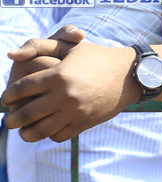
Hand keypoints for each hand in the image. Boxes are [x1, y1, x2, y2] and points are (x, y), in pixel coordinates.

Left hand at [2, 40, 140, 142]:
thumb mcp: (70, 46)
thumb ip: (39, 46)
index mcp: (59, 75)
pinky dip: (49, 135)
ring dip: (26, 133)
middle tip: (8, 120)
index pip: (22, 88)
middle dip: (12, 119)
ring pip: (40, 130)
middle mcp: (65, 95)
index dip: (9, 95)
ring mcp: (75, 111)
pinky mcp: (85, 123)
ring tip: (22, 131)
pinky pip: (59, 135)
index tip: (5, 99)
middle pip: (27, 113)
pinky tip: (46, 129)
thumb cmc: (97, 57)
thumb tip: (11, 55)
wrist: (130, 74)